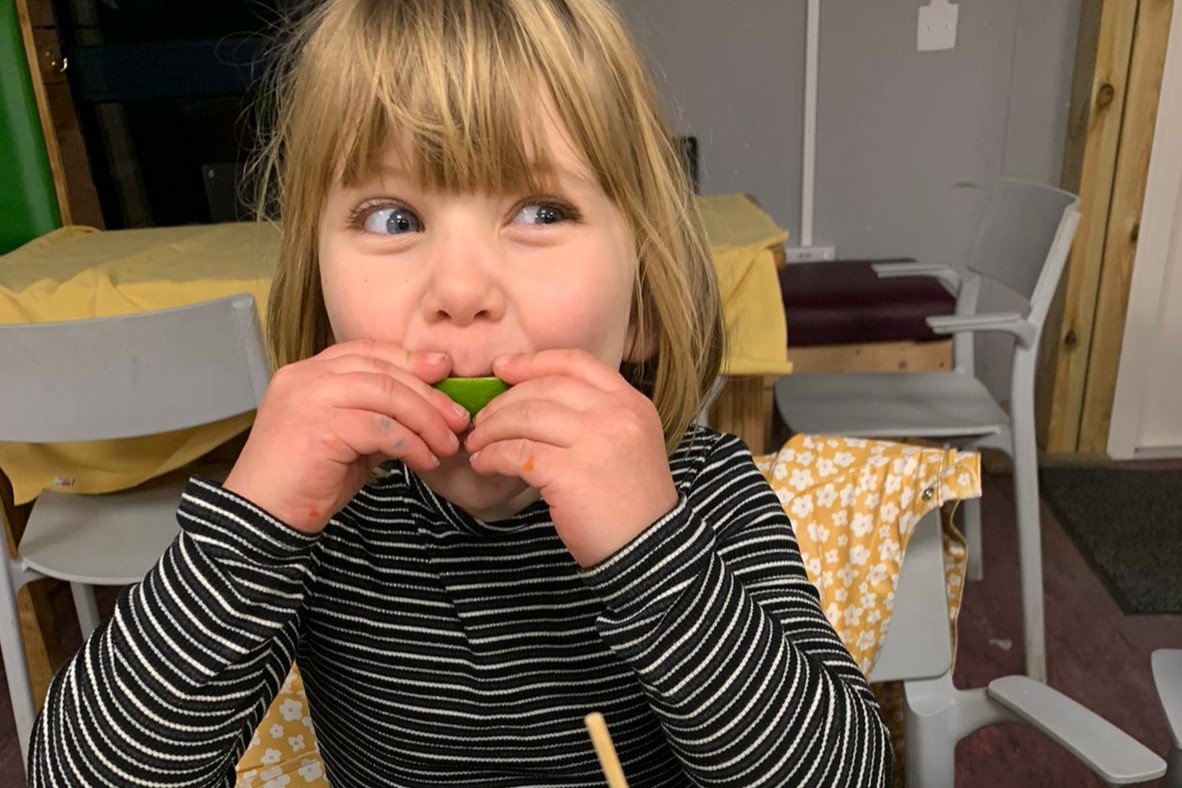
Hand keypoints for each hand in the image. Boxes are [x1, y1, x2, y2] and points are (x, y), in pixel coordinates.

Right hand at [223, 340, 469, 533]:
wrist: (261, 519)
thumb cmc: (305, 481)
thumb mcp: (348, 440)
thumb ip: (377, 417)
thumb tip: (428, 409)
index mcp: (307, 372)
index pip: (367, 351)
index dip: (409, 358)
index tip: (445, 371)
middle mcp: (305, 377)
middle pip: (383, 371)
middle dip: (429, 395)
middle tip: (459, 418)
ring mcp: (309, 399)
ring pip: (387, 396)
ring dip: (426, 421)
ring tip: (448, 444)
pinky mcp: (320, 428)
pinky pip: (382, 429)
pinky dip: (412, 444)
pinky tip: (426, 460)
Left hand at [464, 350, 678, 565]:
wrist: (650, 551)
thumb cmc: (630, 503)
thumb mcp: (628, 444)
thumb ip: (595, 417)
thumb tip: (532, 400)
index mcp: (631, 403)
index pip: (575, 362)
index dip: (533, 362)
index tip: (502, 368)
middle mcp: (616, 415)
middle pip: (544, 388)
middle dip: (503, 401)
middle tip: (481, 418)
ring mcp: (595, 442)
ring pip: (525, 417)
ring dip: (491, 429)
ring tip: (476, 444)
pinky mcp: (570, 472)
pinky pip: (517, 453)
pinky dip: (492, 456)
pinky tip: (484, 464)